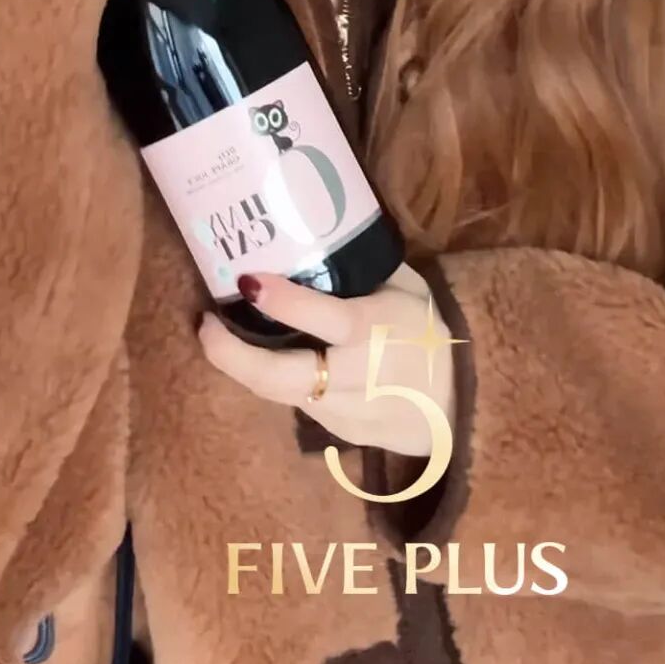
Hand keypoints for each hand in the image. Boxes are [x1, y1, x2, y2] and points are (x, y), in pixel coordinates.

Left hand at [198, 262, 459, 460]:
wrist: (458, 405)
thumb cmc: (430, 333)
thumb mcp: (408, 288)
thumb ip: (364, 269)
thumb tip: (315, 232)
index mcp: (373, 333)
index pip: (322, 319)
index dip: (282, 302)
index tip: (247, 280)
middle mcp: (352, 376)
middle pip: (280, 376)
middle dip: (232, 355)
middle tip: (205, 325)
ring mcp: (342, 411)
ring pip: (278, 392)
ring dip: (245, 365)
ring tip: (219, 334)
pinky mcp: (336, 431)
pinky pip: (296, 402)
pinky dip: (275, 379)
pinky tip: (264, 357)